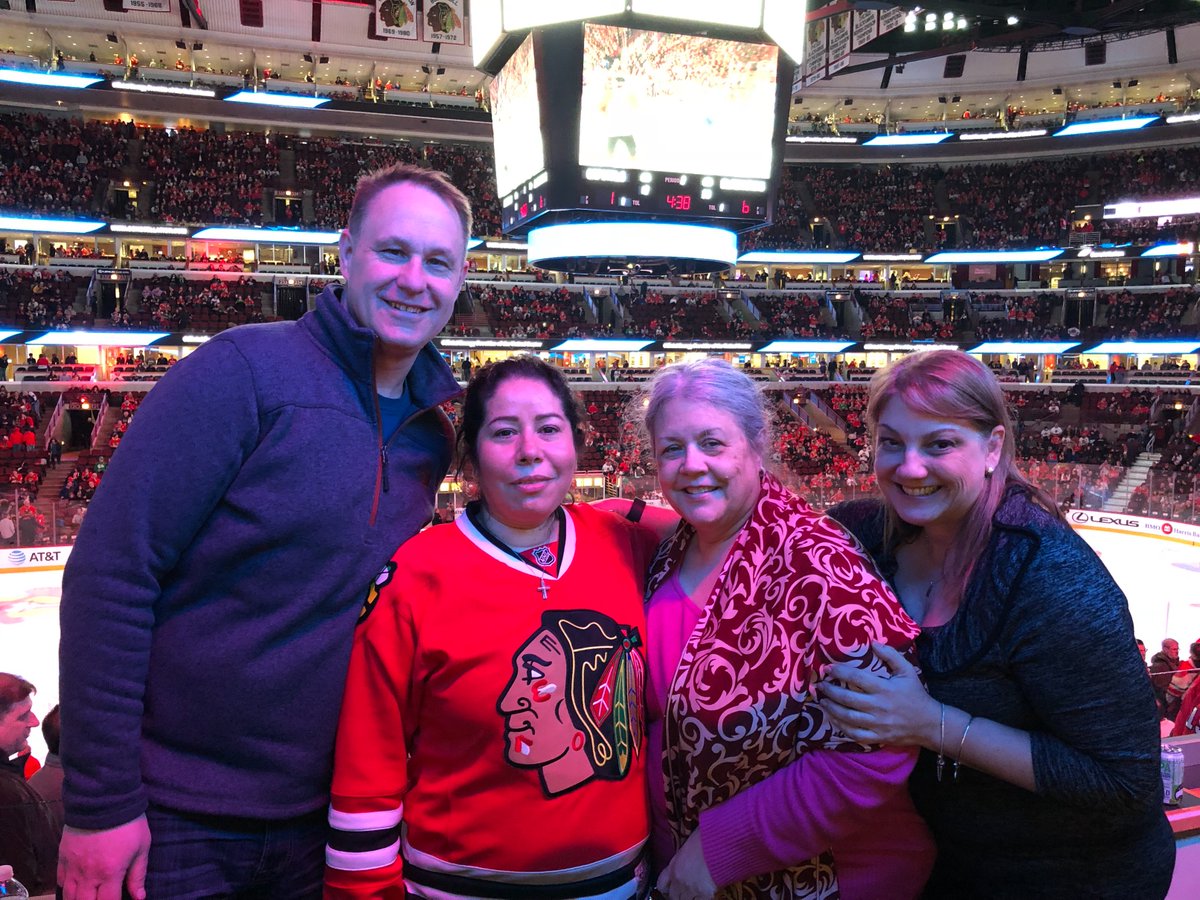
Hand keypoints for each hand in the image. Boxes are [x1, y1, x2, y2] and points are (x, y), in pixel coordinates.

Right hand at [59, 815, 150, 899]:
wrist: (103, 799)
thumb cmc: (128, 823)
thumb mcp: (141, 847)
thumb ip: (138, 874)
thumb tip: (139, 897)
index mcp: (109, 873)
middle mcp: (88, 874)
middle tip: (101, 898)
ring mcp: (72, 866)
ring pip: (69, 895)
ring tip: (88, 896)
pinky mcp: (63, 856)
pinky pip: (60, 880)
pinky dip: (66, 887)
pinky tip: (74, 886)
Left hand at [656, 828, 716, 899]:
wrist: (721, 841)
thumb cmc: (706, 836)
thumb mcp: (688, 844)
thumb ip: (683, 856)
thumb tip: (686, 857)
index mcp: (673, 866)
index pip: (661, 885)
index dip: (667, 887)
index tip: (672, 886)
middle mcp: (679, 880)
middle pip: (673, 896)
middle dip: (679, 894)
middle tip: (686, 890)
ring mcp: (691, 888)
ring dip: (691, 897)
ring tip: (698, 891)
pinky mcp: (705, 894)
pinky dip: (703, 898)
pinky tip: (708, 892)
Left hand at [816, 641, 939, 747]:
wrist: (929, 723)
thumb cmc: (916, 695)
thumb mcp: (907, 671)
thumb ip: (890, 655)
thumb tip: (872, 642)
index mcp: (884, 689)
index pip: (856, 677)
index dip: (839, 672)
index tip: (827, 668)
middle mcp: (878, 706)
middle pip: (847, 698)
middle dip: (830, 691)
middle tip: (819, 686)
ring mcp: (877, 724)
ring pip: (847, 717)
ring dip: (831, 708)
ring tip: (822, 700)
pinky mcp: (877, 737)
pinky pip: (854, 733)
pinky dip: (841, 727)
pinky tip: (833, 719)